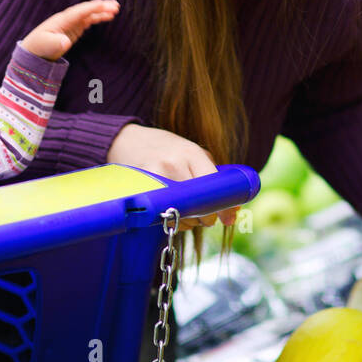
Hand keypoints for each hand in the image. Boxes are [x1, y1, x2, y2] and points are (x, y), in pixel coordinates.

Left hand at [20, 0, 118, 60]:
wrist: (34, 50)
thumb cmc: (39, 47)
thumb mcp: (46, 46)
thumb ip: (56, 42)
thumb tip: (66, 42)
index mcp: (61, 20)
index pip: (78, 12)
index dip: (90, 8)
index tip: (103, 4)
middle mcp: (67, 18)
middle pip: (86, 10)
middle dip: (100, 7)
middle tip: (115, 5)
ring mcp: (71, 23)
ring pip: (89, 14)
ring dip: (102, 11)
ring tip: (116, 9)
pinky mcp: (74, 28)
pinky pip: (88, 20)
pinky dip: (98, 17)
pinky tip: (108, 16)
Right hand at [106, 124, 235, 229]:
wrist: (126, 141)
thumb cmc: (165, 150)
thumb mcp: (192, 155)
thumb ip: (215, 178)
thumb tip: (235, 212)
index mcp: (192, 153)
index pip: (215, 186)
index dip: (222, 207)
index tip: (226, 219)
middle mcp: (175, 162)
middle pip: (199, 203)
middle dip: (206, 217)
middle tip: (203, 217)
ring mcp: (157, 174)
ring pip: (181, 212)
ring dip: (188, 221)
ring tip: (185, 212)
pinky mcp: (142, 186)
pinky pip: (163, 213)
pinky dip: (170, 219)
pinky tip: (170, 212)